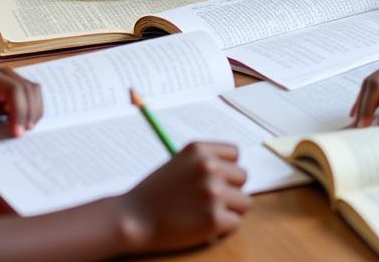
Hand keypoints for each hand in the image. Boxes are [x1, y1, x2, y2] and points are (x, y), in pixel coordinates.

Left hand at [0, 65, 42, 137]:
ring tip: (26, 130)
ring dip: (34, 109)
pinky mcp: (12, 84)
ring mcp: (9, 76)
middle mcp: (1, 72)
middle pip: (27, 88)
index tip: (16, 134)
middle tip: (22, 136)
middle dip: (29, 113)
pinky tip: (25, 122)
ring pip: (33, 89)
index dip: (19, 111)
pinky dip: (32, 107)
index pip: (13, 90)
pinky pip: (30, 93)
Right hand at [119, 143, 249, 254]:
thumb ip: (205, 162)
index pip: (235, 154)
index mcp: (200, 150)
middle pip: (242, 177)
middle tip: (209, 201)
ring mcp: (213, 192)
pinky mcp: (214, 219)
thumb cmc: (155, 193)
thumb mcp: (179, 162)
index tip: (216, 180)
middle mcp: (209, 167)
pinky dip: (223, 229)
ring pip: (244, 202)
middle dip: (230, 190)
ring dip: (230, 210)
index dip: (227, 169)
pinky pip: (235, 223)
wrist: (134, 218)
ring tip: (207, 214)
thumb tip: (234, 171)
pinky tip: (204, 226)